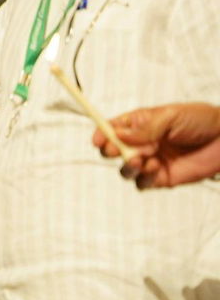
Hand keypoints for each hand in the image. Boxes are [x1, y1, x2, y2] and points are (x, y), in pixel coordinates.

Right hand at [95, 102, 219, 187]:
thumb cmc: (201, 121)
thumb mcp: (170, 117)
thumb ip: (144, 129)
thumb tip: (117, 134)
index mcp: (140, 123)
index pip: (113, 128)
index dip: (101, 133)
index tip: (97, 140)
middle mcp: (142, 143)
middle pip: (114, 150)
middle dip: (111, 151)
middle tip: (116, 151)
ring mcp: (150, 161)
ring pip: (125, 169)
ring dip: (127, 166)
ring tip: (139, 161)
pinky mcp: (161, 178)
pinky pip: (143, 183)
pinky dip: (144, 177)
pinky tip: (156, 167)